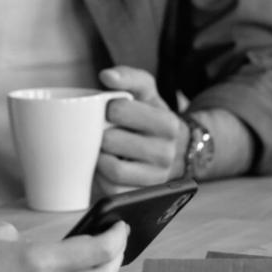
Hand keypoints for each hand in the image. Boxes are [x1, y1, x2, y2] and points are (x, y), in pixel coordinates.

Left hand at [95, 65, 186, 190]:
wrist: (173, 148)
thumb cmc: (149, 116)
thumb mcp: (146, 92)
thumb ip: (128, 77)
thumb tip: (107, 76)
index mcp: (167, 123)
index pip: (120, 111)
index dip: (106, 109)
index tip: (109, 111)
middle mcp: (166, 152)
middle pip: (111, 141)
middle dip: (99, 134)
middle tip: (100, 131)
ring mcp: (156, 177)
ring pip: (112, 169)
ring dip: (98, 158)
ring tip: (100, 149)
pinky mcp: (143, 195)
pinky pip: (112, 191)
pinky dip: (102, 179)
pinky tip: (104, 167)